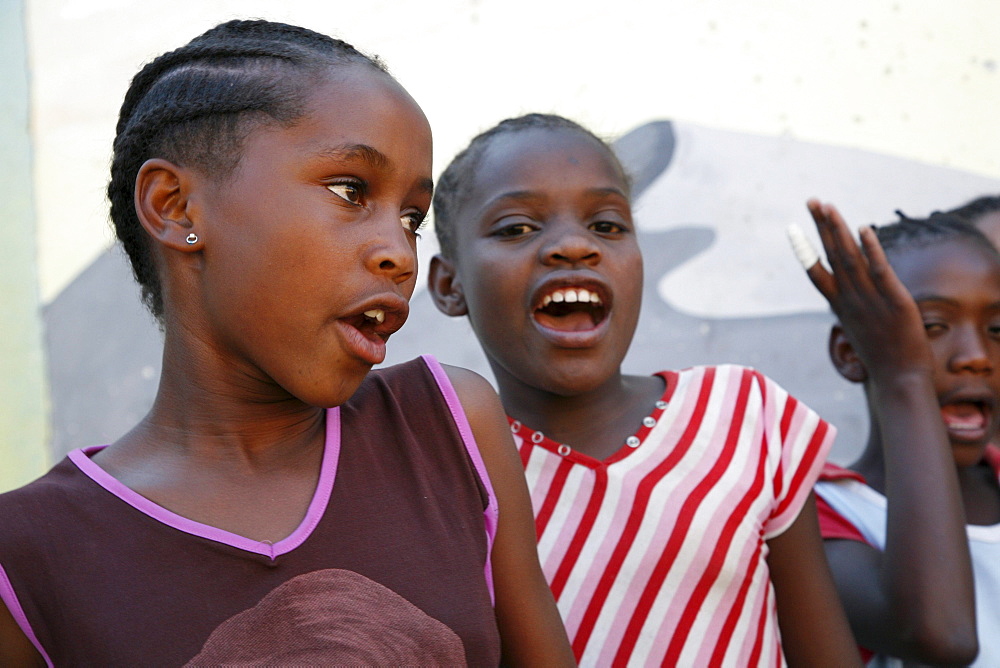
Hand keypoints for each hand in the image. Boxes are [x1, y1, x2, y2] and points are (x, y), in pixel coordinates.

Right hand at [789, 199, 932, 379]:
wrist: (898, 379)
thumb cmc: (881, 357)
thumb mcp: (861, 330)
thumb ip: (855, 310)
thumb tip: (849, 302)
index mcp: (840, 305)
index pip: (816, 272)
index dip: (804, 249)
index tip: (793, 228)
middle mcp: (850, 298)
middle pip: (831, 255)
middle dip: (821, 226)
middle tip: (812, 200)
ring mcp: (870, 298)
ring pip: (849, 257)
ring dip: (838, 230)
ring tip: (828, 206)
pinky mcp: (894, 300)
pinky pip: (879, 269)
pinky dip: (870, 248)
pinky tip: (863, 228)